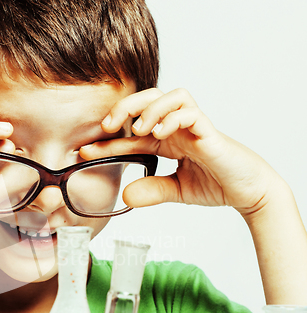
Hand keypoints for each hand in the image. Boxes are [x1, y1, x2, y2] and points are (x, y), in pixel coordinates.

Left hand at [79, 88, 283, 216]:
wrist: (247, 191)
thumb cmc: (216, 185)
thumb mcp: (176, 191)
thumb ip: (152, 190)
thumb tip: (125, 196)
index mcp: (167, 140)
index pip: (131, 135)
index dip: (107, 142)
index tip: (83, 151)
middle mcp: (177, 128)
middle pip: (148, 100)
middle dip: (123, 108)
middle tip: (105, 126)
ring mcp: (194, 126)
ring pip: (170, 96)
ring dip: (149, 108)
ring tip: (137, 129)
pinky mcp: (209, 131)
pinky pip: (190, 112)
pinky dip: (173, 118)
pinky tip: (160, 133)